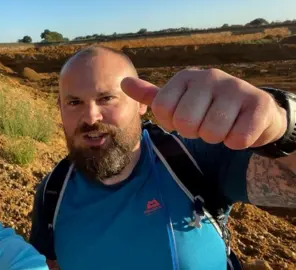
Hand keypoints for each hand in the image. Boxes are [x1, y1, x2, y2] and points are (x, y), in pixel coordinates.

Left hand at [121, 68, 287, 149]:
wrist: (254, 111)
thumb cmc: (208, 107)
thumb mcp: (178, 99)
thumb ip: (151, 96)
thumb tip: (123, 83)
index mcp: (185, 76)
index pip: (162, 110)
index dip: (171, 123)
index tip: (184, 117)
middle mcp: (209, 76)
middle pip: (185, 123)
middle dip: (194, 132)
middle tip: (205, 123)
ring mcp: (236, 87)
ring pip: (211, 133)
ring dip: (216, 138)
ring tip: (223, 125)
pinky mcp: (259, 104)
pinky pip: (238, 139)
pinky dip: (236, 142)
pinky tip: (240, 128)